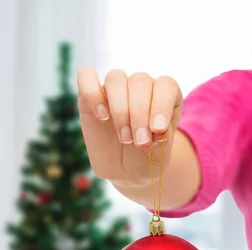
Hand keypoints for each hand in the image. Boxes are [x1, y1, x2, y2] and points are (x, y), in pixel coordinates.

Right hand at [77, 67, 183, 187]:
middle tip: (139, 142)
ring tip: (123, 137)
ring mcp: (115, 90)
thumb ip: (162, 141)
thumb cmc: (148, 159)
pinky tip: (102, 116)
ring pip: (116, 77)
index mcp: (165, 95)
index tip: (157, 129)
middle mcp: (141, 87)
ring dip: (120, 108)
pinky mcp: (90, 97)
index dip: (161, 104)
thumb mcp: (160, 156)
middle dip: (139, 114)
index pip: (165, 85)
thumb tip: (158, 128)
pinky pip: (86, 77)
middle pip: (140, 81)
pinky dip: (92, 93)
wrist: (126, 172)